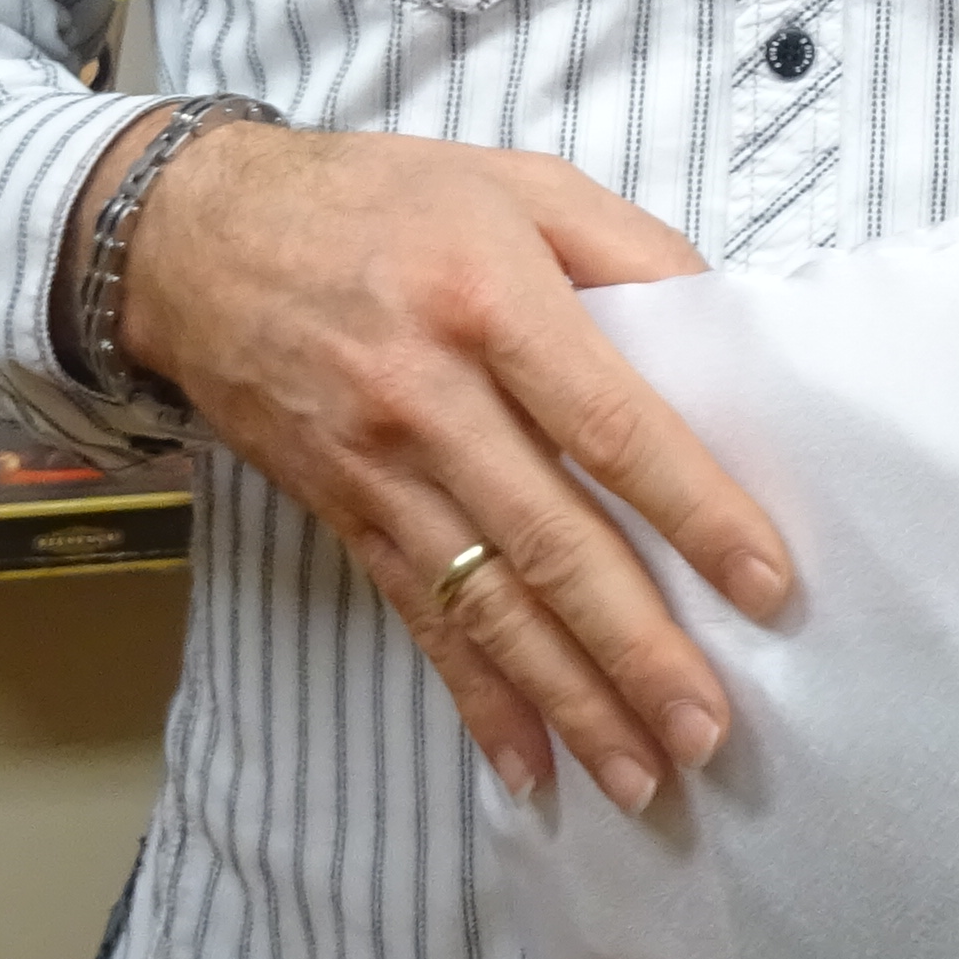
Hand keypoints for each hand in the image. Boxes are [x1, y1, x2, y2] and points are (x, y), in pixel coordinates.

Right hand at [87, 117, 781, 809]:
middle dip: (636, 649)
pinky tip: (528, 769)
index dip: (692, 510)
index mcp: (490, 300)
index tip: (763, 584)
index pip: (611, 425)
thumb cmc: (380, 201)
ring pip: (489, 606)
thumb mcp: (519, 183)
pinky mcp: (345, 516)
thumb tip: (725, 332)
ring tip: (643, 776)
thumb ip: (631, 248)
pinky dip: (475, 701)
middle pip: (552, 542)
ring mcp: (380, 470)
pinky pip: (421, 621)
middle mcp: (432, 398)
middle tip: (711, 728)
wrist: (195, 239)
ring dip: (569, 701)